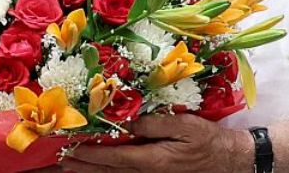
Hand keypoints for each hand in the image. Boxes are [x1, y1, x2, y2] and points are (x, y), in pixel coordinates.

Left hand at [64, 114, 250, 172]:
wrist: (230, 161)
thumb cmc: (208, 141)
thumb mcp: (184, 126)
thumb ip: (154, 124)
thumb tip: (127, 121)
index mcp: (154, 160)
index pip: (114, 157)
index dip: (90, 153)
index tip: (70, 148)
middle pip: (109, 171)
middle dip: (83, 166)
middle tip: (58, 161)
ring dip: (91, 171)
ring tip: (68, 167)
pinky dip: (109, 172)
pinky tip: (97, 169)